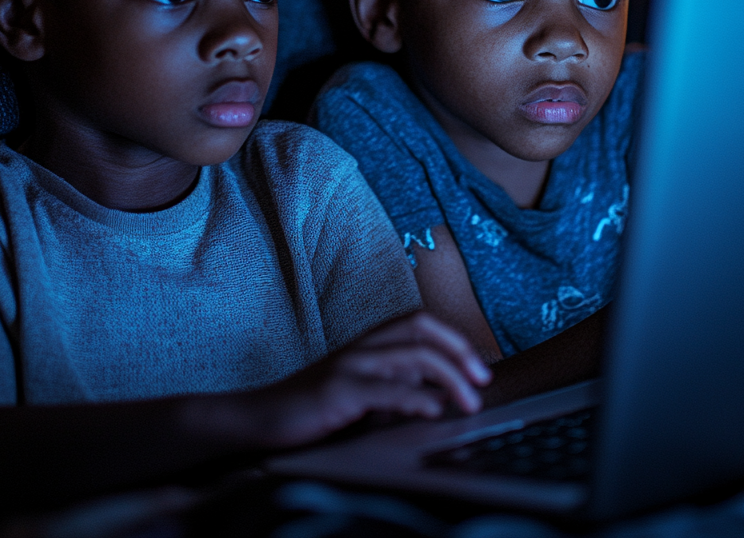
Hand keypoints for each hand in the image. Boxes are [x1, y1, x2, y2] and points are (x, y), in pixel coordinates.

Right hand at [237, 311, 491, 448]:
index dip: (455, 338)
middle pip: (422, 329)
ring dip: (450, 377)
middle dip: (460, 350)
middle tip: (484, 379)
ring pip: (413, 356)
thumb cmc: (313, 410)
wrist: (259, 420)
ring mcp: (350, 366)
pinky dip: (416, 398)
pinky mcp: (338, 392)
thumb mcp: (361, 393)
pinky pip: (385, 390)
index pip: (420, 322)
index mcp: (369, 342)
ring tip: (470, 402)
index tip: (480, 366)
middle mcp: (362, 346)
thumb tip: (440, 393)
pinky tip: (433, 411)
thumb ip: (394, 385)